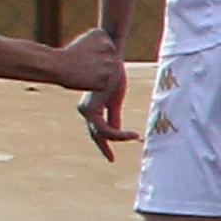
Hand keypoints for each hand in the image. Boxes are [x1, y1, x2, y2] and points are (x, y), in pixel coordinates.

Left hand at [65, 28, 132, 157]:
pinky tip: (133, 134)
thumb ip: (114, 116)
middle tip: (111, 159)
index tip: (111, 155)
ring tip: (135, 136)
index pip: (97, 129)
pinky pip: (106, 129)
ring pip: (102, 133)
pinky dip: (119, 134)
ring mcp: (87, 110)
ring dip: (118, 138)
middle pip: (96, 134)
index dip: (104, 142)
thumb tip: (117, 131)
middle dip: (104, 147)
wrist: (110, 61)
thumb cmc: (113, 76)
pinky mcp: (93, 109)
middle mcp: (85, 110)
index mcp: (90, 108)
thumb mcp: (114, 99)